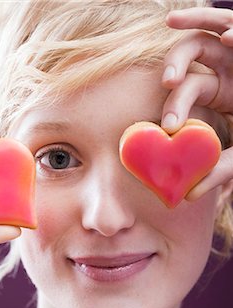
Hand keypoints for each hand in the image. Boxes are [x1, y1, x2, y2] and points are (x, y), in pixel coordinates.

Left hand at [161, 6, 232, 199]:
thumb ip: (221, 169)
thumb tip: (188, 195)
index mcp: (217, 92)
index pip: (187, 90)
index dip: (174, 105)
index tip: (169, 127)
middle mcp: (226, 67)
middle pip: (191, 54)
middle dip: (174, 64)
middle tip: (169, 82)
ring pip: (212, 26)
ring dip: (193, 25)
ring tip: (173, 24)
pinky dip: (229, 25)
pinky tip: (227, 36)